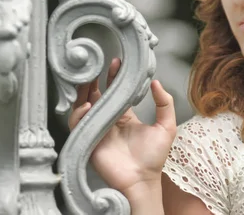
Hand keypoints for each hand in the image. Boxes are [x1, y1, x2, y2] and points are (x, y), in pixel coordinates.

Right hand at [68, 58, 176, 195]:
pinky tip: (87, 105)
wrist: (142, 180)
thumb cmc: (154, 157)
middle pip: (96, 96)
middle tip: (95, 65)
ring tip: (87, 80)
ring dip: (83, 92)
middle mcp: (108, 121)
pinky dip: (78, 114)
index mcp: (124, 116)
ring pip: (83, 107)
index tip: (116, 62)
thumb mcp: (166, 127)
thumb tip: (156, 82)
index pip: (115, 92)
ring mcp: (97, 130)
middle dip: (94, 80)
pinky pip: (77, 124)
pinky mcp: (88, 140)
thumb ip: (164, 104)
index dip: (114, 77)